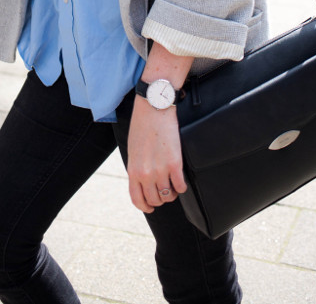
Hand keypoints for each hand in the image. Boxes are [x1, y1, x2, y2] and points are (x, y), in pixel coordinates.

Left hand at [126, 98, 187, 213]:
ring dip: (171, 194)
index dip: (145, 207)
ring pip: (168, 196)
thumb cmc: (142, 126)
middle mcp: (146, 174)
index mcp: (133, 170)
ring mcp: (160, 170)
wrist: (153, 108)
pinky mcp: (175, 163)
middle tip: (164, 191)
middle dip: (160, 199)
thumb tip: (142, 182)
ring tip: (173, 185)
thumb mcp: (133, 150)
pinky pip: (181, 186)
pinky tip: (181, 180)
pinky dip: (182, 187)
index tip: (150, 207)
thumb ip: (137, 168)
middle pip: (155, 200)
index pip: (137, 199)